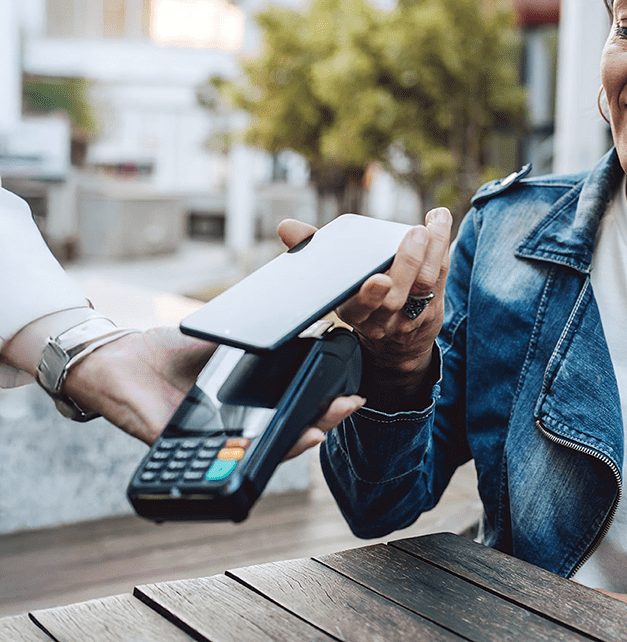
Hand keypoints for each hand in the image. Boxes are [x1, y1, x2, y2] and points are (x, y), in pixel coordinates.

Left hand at [63, 327, 364, 458]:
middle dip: (323, 421)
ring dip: (298, 441)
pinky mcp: (185, 447)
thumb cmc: (168, 348)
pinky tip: (275, 440)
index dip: (323, 406)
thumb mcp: (224, 339)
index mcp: (246, 403)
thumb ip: (259, 339)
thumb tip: (304, 325)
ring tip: (321, 428)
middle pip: (288, 433)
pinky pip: (222, 458)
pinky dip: (253, 455)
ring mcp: (212, 441)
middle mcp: (234, 427)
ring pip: (264, 452)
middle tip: (347, 406)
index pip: (292, 410)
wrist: (120, 357)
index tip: (349, 394)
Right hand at [278, 208, 452, 409]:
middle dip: (408, 262)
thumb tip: (285, 227)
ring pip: (425, 284)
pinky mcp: (434, 305)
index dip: (370, 297)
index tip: (380, 279)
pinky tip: (439, 221)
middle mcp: (383, 318)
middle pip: (398, 295)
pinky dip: (442, 247)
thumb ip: (311, 249)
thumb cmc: (360, 297)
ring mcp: (410, 315)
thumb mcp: (334, 279)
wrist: (397, 343)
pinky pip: (441, 276)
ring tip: (432, 222)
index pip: (359, 309)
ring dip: (432, 250)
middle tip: (415, 233)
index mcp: (352, 311)